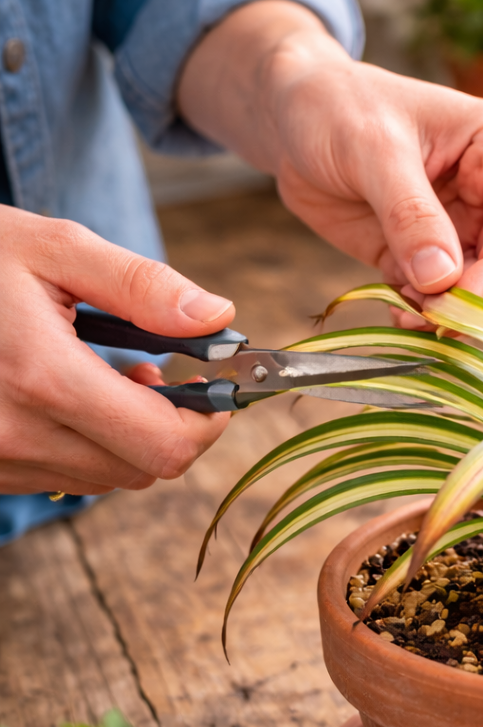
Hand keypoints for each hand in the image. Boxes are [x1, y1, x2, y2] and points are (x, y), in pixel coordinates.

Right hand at [0, 206, 234, 494]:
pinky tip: (72, 398)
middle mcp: (16, 434)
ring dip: (132, 436)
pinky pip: (69, 477)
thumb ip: (142, 285)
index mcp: (43, 378)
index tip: (212, 383)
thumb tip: (218, 317)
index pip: (165, 443)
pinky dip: (92, 446)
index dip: (208, 418)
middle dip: (173, 424)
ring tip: (109, 378)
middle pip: (145, 468)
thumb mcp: (55, 248)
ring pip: (111, 478)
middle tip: (157, 374)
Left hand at [178, 0, 482, 325]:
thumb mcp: (372, 149)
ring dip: (451, 313)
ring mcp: (467, 226)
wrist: (294, 117)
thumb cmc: (337, 106)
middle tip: (430, 318)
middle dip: (477, 299)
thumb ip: (410, 214)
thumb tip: (442, 280)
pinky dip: (426, 315)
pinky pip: (446, 299)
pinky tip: (397, 311)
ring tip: (407, 312)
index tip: (456, 303)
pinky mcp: (433, 255)